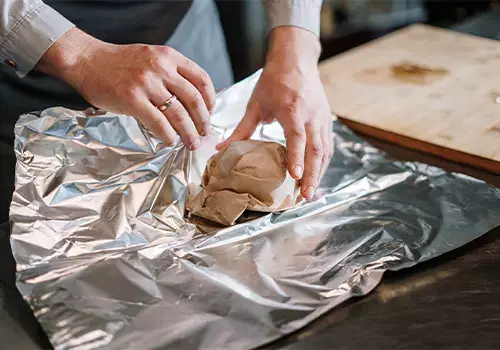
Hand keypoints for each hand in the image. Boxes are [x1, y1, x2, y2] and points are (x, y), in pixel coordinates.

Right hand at [37, 28, 215, 149]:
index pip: (201, 79)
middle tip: (205, 133)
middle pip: (193, 99)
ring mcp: (146, 83)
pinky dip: (168, 135)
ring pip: (178, 113)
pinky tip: (170, 141)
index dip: (211, 99)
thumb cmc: (119, 63)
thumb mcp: (151, 57)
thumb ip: (171, 72)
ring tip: (192, 143)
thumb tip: (192, 100)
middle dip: (203, 121)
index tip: (210, 112)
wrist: (87, 60)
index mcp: (169, 56)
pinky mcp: (132, 99)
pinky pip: (158, 122)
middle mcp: (161, 67)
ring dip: (189, 133)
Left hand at [217, 27, 332, 199]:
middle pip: (316, 149)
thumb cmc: (274, 81)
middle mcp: (311, 115)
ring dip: (319, 172)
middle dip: (312, 174)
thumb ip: (241, 129)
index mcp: (292, 109)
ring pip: (325, 150)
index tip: (294, 176)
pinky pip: (327, 146)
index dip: (296, 157)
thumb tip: (220, 149)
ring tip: (310, 192)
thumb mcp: (255, 104)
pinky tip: (316, 176)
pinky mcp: (326, 121)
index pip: (297, 137)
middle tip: (305, 196)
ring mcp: (322, 118)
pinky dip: (323, 163)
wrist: (296, 60)